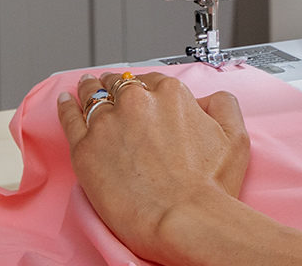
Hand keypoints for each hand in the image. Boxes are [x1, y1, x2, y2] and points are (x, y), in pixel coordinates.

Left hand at [57, 71, 249, 262]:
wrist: (184, 220)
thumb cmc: (209, 188)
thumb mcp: (235, 138)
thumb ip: (223, 106)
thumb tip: (208, 100)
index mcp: (171, 95)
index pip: (151, 82)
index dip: (146, 89)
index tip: (142, 95)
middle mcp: (136, 102)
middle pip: (120, 85)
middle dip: (116, 87)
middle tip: (112, 89)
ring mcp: (107, 123)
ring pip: (93, 96)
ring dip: (91, 90)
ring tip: (86, 87)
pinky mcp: (85, 148)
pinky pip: (69, 118)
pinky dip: (66, 106)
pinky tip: (66, 100)